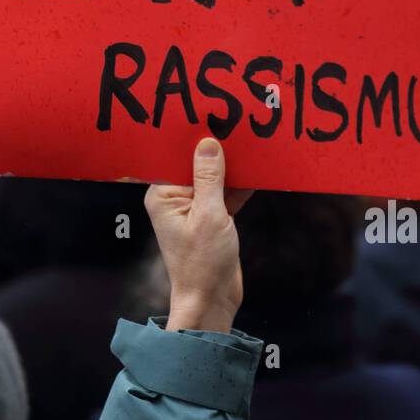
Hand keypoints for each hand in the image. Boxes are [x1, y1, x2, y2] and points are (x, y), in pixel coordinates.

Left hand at [144, 138, 252, 333]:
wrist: (212, 301)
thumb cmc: (202, 262)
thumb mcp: (209, 214)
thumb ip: (209, 178)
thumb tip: (208, 144)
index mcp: (163, 196)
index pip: (178, 158)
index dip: (194, 140)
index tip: (212, 117)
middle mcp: (175, 200)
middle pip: (197, 166)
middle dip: (216, 151)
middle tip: (236, 125)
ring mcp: (195, 210)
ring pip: (215, 179)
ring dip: (232, 168)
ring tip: (250, 144)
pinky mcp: (213, 220)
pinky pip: (226, 195)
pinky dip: (240, 186)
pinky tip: (256, 169)